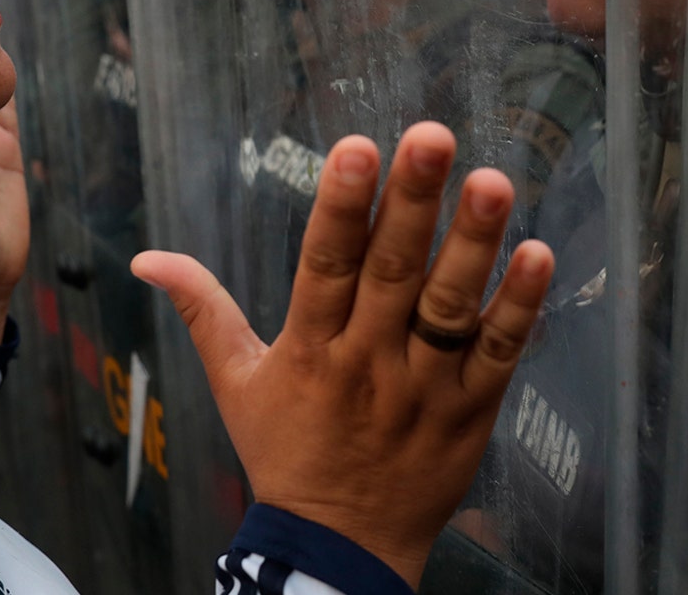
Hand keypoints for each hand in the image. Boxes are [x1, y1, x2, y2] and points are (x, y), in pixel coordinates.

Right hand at [134, 122, 552, 586]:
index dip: (342, 205)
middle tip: (433, 137)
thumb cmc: (287, 453)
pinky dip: (520, 307)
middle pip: (393, 273)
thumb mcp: (235, 382)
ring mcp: (425, 387)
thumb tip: (148, 256)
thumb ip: (203, 308)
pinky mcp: (471, 410)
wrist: (340, 551)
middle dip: (413, 203)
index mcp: (310, 348)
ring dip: (475, 244)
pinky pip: (500, 354)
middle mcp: (368, 362)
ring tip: (493, 182)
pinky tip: (539, 255)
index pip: (325, 265)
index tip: (357, 147)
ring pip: (451, 307)